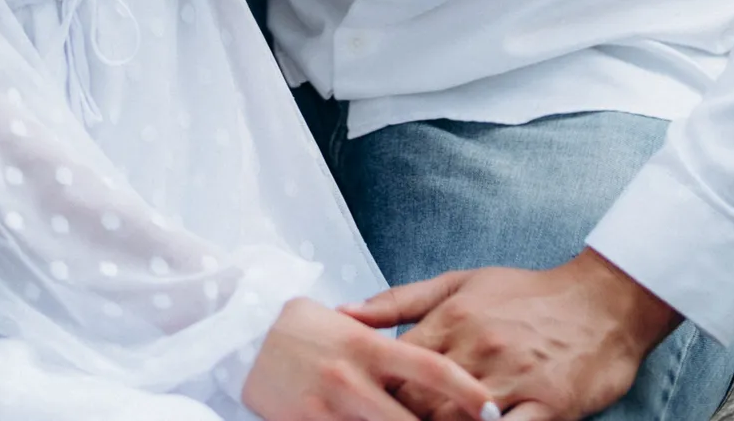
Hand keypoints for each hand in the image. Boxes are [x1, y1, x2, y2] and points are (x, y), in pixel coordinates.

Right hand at [244, 295, 497, 420]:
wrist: (241, 336)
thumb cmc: (301, 326)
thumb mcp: (346, 322)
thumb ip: (386, 340)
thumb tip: (430, 362)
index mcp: (366, 345)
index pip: (428, 368)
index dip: (465, 391)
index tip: (492, 407)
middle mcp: (351, 379)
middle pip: (414, 420)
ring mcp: (329, 408)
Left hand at [342, 251, 680, 420]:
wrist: (601, 302)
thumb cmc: (527, 295)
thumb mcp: (460, 284)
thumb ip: (399, 302)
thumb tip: (343, 313)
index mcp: (451, 319)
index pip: (395, 366)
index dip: (374, 393)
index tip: (356, 406)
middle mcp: (477, 349)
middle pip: (418, 403)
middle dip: (397, 420)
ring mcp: (512, 380)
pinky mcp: (548, 407)